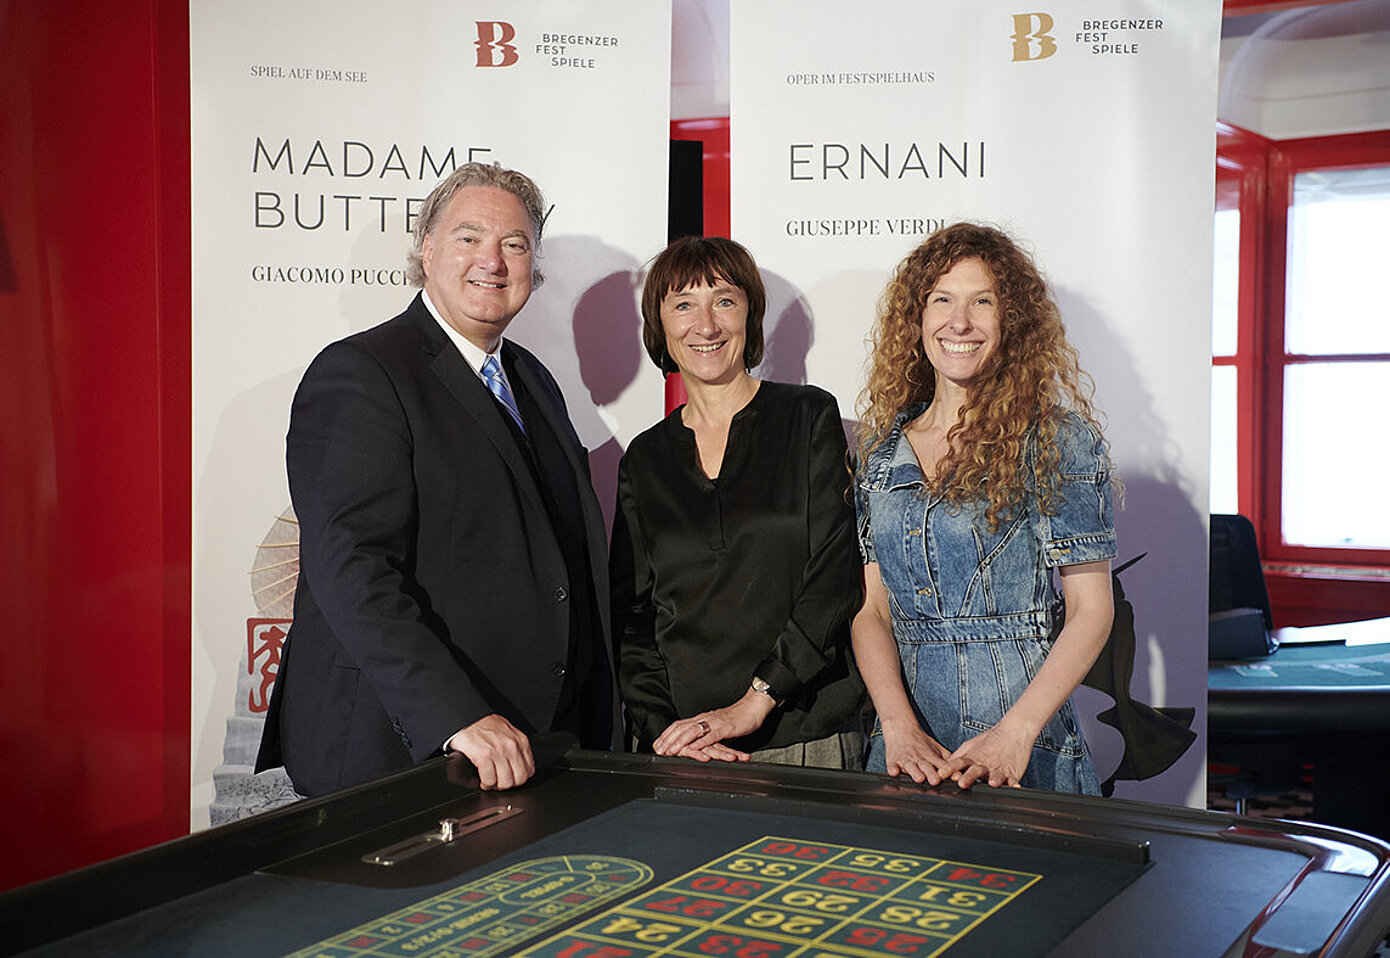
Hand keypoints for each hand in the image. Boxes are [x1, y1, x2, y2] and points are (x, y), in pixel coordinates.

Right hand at [446, 714, 534, 789]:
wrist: (467, 717)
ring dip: (496, 785)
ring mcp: (499, 752)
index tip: (511, 777)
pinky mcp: (484, 756)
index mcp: (520, 741)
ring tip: (491, 780)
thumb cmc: (485, 724)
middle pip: (519, 779)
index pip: (530, 770)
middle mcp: (512, 747)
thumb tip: (520, 765)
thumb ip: (516, 747)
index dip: (519, 778)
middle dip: (509, 784)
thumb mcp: (508, 732)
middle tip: (500, 781)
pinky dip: (486, 784)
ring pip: (505, 783)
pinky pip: (489, 780)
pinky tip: (483, 779)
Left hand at [652, 690, 774, 759]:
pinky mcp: (725, 728)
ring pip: (692, 732)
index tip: (657, 744)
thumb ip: (706, 736)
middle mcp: (705, 719)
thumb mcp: (717, 728)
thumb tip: (696, 745)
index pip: (679, 725)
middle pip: (681, 728)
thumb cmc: (737, 718)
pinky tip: (694, 749)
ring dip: (680, 742)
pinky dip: (700, 743)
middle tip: (659, 749)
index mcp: (702, 718)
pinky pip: (710, 736)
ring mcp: (714, 723)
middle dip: (668, 739)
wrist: (753, 707)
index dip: (667, 735)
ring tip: (671, 751)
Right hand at [880, 719, 952, 785]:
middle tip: (936, 781)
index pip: (941, 765)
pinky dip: (893, 768)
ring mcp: (906, 759)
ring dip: (915, 772)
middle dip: (931, 773)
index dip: (948, 771)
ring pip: (911, 766)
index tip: (955, 778)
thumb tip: (964, 772)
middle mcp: (919, 759)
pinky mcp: (893, 760)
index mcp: (931, 757)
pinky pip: (892, 765)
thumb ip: (948, 761)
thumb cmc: (921, 743)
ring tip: (919, 778)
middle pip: (926, 767)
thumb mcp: (937, 750)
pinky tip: (894, 772)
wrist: (901, 728)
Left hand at [937, 724, 1031, 788]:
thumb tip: (941, 768)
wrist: (1013, 731)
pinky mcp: (1012, 772)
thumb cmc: (990, 740)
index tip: (940, 775)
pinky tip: (1015, 787)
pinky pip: (1013, 779)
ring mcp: (998, 768)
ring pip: (995, 775)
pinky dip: (1013, 783)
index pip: (957, 763)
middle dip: (968, 777)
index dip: (948, 768)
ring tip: (992, 783)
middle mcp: (984, 764)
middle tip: (962, 783)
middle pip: (974, 770)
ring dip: (993, 779)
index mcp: (972, 758)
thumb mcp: (970, 746)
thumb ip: (957, 757)